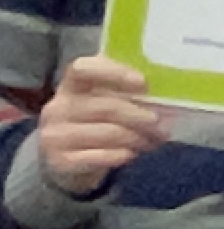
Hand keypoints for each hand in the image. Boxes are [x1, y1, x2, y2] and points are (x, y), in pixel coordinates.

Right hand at [30, 56, 165, 198]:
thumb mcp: (102, 99)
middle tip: (160, 125)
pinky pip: (100, 156)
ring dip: (137, 137)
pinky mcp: (60, 160)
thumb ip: (124, 90)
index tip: (143, 84)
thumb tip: (163, 90)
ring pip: (108, 133)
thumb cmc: (93, 121)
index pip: (83, 68)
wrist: (66, 159)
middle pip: (106, 107)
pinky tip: (131, 153)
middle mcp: (57, 107)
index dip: (114, 73)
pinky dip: (122, 155)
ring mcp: (55, 135)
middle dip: (140, 117)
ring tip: (152, 140)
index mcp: (70, 85)